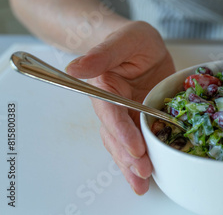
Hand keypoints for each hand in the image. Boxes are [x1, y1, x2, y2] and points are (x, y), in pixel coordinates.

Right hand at [66, 21, 174, 194]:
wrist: (142, 45)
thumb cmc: (131, 39)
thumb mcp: (124, 38)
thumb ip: (103, 53)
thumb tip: (75, 67)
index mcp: (105, 87)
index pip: (110, 112)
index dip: (121, 130)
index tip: (134, 147)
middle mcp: (113, 106)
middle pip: (116, 134)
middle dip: (128, 155)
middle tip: (142, 171)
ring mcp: (127, 115)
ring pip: (124, 144)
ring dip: (131, 165)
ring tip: (142, 183)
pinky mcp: (141, 119)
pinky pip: (139, 141)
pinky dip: (142, 158)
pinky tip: (147, 176)